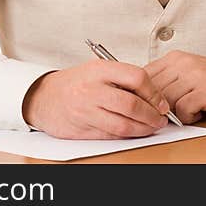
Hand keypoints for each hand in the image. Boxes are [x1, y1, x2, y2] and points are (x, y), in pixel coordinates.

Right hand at [22, 59, 170, 138]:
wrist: (44, 97)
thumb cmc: (76, 83)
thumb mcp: (98, 69)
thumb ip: (123, 78)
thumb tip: (155, 94)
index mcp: (99, 69)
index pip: (136, 77)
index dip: (154, 92)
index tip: (161, 102)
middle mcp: (92, 89)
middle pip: (132, 105)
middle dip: (152, 115)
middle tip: (161, 118)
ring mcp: (86, 111)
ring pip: (123, 125)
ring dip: (143, 129)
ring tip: (152, 127)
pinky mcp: (82, 130)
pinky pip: (111, 136)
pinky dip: (128, 136)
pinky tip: (135, 132)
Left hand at [144, 51, 205, 124]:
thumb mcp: (187, 72)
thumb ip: (166, 79)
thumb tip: (140, 96)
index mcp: (175, 58)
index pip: (144, 76)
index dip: (144, 95)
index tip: (151, 106)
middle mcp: (183, 64)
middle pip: (153, 91)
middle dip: (158, 107)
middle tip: (171, 114)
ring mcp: (195, 76)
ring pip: (166, 101)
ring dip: (175, 113)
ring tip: (189, 110)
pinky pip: (183, 110)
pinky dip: (189, 117)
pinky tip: (199, 112)